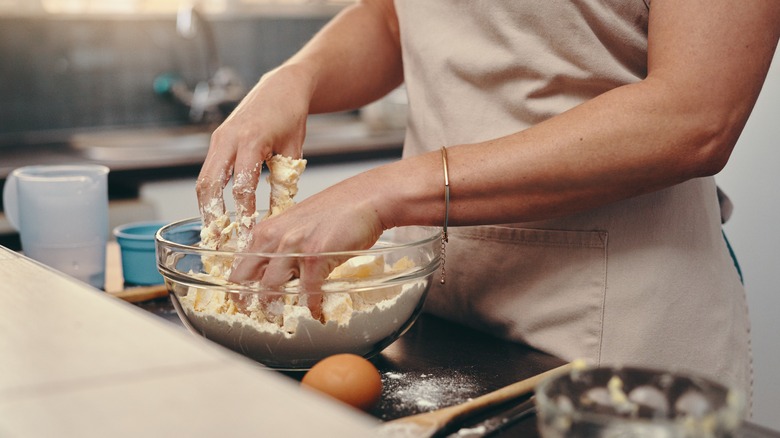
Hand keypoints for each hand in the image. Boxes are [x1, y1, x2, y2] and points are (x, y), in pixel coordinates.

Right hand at [196, 66, 312, 246]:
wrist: (282, 86)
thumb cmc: (292, 116)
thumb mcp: (293, 150)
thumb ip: (284, 180)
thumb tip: (279, 215)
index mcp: (252, 140)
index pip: (242, 186)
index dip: (244, 214)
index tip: (249, 236)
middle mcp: (229, 139)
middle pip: (209, 185)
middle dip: (212, 215)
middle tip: (220, 240)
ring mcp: (219, 139)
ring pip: (203, 180)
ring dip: (206, 207)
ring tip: (215, 232)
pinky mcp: (217, 141)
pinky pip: (208, 172)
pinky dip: (210, 194)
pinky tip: (218, 212)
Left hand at [229, 173, 385, 316]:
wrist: (366, 199)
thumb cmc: (337, 210)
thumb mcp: (297, 224)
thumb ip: (282, 245)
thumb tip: (276, 271)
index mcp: (267, 230)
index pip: (240, 265)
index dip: (239, 287)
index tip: (244, 301)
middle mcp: (274, 238)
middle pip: (246, 279)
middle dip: (249, 301)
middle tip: (260, 314)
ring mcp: (293, 247)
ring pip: (271, 289)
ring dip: (278, 306)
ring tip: (286, 314)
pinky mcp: (316, 257)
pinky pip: (307, 292)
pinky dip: (312, 305)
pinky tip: (317, 309)